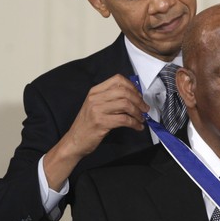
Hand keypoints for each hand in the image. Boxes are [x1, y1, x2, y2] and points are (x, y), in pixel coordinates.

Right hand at [44, 74, 149, 189]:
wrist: (74, 141)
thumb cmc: (88, 124)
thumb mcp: (96, 106)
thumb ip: (111, 98)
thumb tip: (134, 96)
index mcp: (95, 91)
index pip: (118, 80)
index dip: (132, 87)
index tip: (139, 96)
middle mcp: (95, 98)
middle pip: (124, 92)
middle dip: (139, 100)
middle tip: (145, 109)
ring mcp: (97, 110)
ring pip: (126, 104)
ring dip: (138, 112)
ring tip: (141, 119)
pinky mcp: (101, 123)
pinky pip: (124, 120)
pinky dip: (134, 123)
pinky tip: (137, 127)